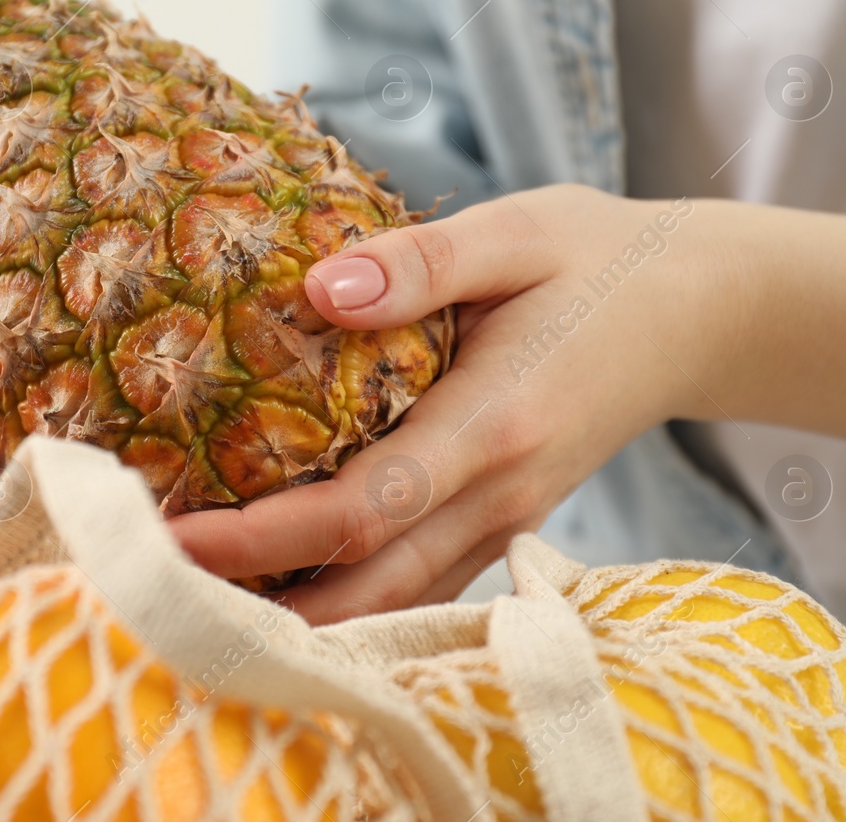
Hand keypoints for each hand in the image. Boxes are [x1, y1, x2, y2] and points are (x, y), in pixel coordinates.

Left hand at [168, 184, 731, 623]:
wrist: (699, 312)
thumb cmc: (599, 259)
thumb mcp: (517, 231)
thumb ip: (419, 263)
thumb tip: (316, 291)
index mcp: (497, 422)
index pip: (362, 508)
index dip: (262, 537)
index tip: (172, 534)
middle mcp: (502, 493)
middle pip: (365, 585)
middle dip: (255, 599)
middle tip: (147, 579)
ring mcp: (508, 520)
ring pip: (391, 603)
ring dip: (294, 615)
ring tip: (190, 593)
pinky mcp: (505, 522)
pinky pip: (416, 584)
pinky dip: (343, 598)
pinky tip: (275, 582)